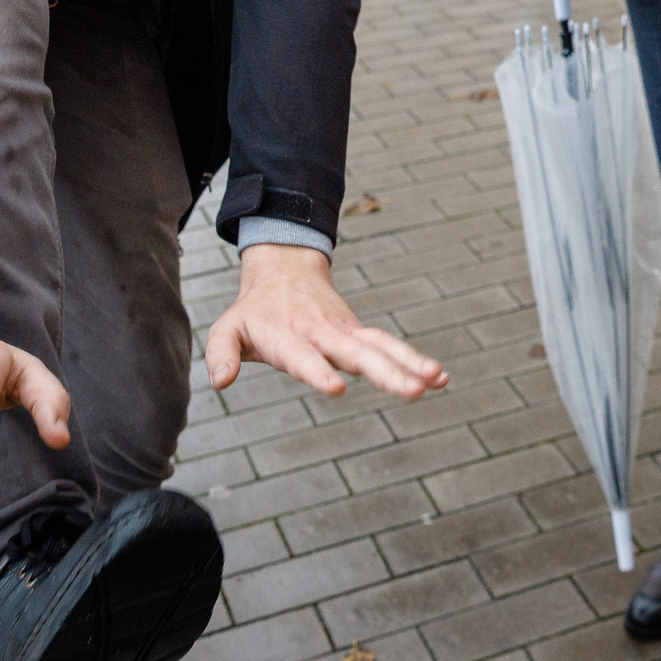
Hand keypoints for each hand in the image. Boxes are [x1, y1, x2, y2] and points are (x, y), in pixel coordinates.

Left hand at [203, 243, 448, 399]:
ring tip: (436, 381)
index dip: (318, 372)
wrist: (284, 269)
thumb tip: (220, 382)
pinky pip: (390, 346)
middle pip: (357, 354)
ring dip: (410, 364)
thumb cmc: (254, 310)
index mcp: (288, 335)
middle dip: (385, 373)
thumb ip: (221, 354)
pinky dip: (415, 359)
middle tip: (412, 390)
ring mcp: (345, 332)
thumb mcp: (227, 328)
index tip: (338, 387)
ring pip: (381, 348)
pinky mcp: (359, 334)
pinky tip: (440, 378)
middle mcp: (322, 333)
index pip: (304, 357)